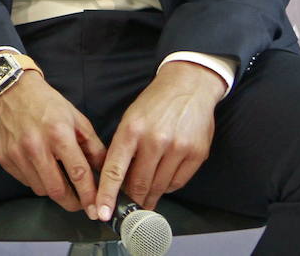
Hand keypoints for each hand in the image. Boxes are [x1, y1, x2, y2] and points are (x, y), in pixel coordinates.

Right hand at [0, 70, 106, 213]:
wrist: (11, 89)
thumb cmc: (46, 102)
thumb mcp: (76, 118)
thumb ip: (93, 146)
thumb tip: (104, 171)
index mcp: (58, 134)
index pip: (78, 173)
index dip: (89, 196)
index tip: (96, 209)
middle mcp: (35, 145)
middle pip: (57, 190)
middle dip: (72, 202)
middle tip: (80, 203)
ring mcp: (16, 153)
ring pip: (40, 189)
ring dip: (52, 189)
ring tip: (58, 176)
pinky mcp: (4, 158)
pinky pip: (25, 181)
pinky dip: (35, 180)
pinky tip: (39, 166)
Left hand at [94, 61, 225, 219]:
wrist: (189, 86)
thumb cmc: (154, 103)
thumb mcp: (130, 119)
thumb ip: (123, 148)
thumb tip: (116, 180)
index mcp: (131, 130)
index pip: (115, 170)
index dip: (107, 194)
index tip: (102, 212)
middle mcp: (154, 140)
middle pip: (139, 183)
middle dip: (132, 200)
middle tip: (127, 209)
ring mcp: (178, 148)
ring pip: (159, 186)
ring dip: (150, 196)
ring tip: (145, 199)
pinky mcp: (197, 154)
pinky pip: (177, 182)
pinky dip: (167, 187)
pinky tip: (162, 183)